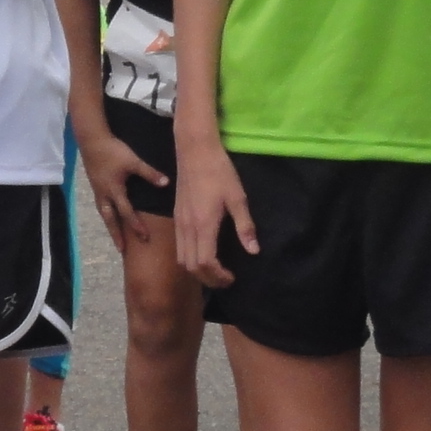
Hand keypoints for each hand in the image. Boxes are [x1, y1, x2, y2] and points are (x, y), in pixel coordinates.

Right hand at [80, 126, 168, 250]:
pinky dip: (106, 215)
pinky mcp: (95, 185)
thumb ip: (149, 173)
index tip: (144, 238)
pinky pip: (101, 206)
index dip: (136, 225)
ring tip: (114, 237)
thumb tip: (166, 184)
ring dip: (110, 226)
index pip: (127, 213)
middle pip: (110, 220)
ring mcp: (97, 191)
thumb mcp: (133, 161)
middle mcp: (104, 195)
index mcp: (115, 190)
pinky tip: (109, 216)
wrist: (92, 140)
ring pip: (103, 214)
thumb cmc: (113, 151)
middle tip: (121, 250)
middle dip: (116, 235)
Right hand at [173, 141, 252, 285]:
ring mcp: (179, 222)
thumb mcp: (238, 197)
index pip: (206, 263)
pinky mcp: (177, 217)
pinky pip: (179, 247)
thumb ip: (245, 226)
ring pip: (181, 259)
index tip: (232, 277)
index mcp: (203, 224)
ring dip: (197, 271)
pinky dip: (190, 258)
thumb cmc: (219, 171)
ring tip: (215, 270)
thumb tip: (254, 251)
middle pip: (191, 266)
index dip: (218, 276)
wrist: (195, 151)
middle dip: (208, 279)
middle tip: (225, 279)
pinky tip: (204, 253)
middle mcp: (187, 227)